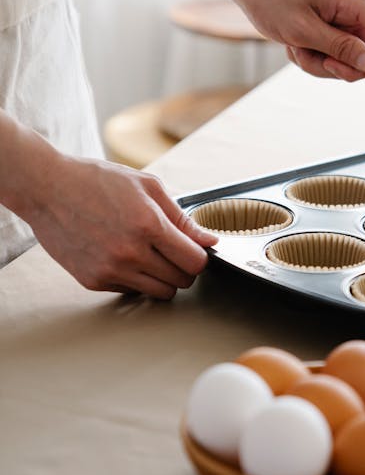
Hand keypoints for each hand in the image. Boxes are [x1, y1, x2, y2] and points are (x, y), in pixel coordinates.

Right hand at [27, 155, 217, 299]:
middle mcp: (130, 252)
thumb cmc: (96, 181)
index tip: (194, 250)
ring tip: (150, 255)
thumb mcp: (147, 186)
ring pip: (159, 292)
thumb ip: (182, 217)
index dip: (199, 257)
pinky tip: (124, 256)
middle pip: (181, 281)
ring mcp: (110, 270)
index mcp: (148, 225)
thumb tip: (209, 241)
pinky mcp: (93, 281)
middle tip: (172, 251)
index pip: (195, 262)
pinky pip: (131, 291)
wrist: (46, 188)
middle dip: (183, 267)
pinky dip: (135, 278)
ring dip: (163, 277)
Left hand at [235, 0, 364, 81]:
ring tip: (298, 51)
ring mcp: (340, 17)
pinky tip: (295, 47)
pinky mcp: (328, 26)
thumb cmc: (272, 1)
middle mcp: (350, 7)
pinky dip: (314, 58)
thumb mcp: (304, 30)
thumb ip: (340, 47)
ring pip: (347, 56)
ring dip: (323, 63)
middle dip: (343, 65)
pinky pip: (332, 53)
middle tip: (319, 63)